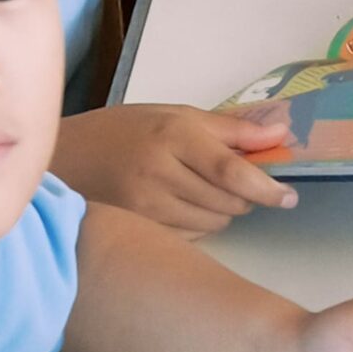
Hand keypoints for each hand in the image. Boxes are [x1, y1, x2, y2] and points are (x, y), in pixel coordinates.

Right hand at [53, 100, 296, 233]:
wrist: (64, 158)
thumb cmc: (124, 131)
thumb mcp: (175, 115)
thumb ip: (231, 129)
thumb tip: (281, 134)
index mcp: (172, 135)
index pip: (231, 171)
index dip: (266, 188)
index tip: (288, 197)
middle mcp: (158, 172)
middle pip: (228, 201)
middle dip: (245, 196)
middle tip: (233, 182)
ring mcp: (145, 206)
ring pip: (214, 222)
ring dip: (223, 210)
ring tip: (199, 189)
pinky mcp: (138, 229)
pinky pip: (192, 236)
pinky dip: (199, 224)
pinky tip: (179, 205)